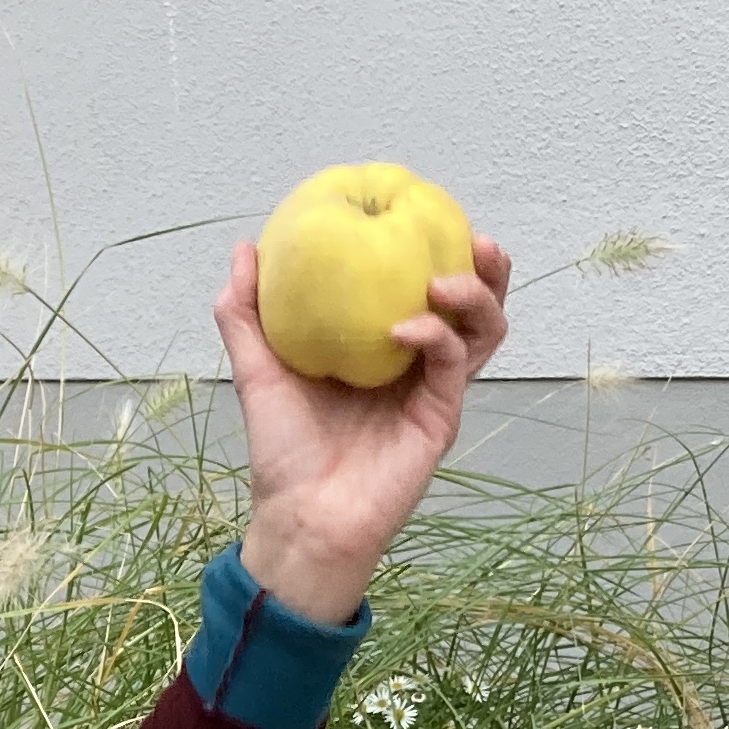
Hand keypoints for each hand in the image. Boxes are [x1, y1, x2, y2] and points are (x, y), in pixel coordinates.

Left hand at [209, 234, 510, 626]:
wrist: (301, 517)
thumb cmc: (283, 451)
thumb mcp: (258, 371)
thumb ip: (247, 313)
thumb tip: (244, 247)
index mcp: (382, 347)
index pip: (423, 288)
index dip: (435, 250)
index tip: (423, 211)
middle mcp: (416, 364)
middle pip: (472, 306)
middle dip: (484, 267)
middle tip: (475, 237)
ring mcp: (433, 390)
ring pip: (482, 332)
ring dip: (475, 296)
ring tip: (444, 278)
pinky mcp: (440, 417)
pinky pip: (451, 366)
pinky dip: (437, 337)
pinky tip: (406, 328)